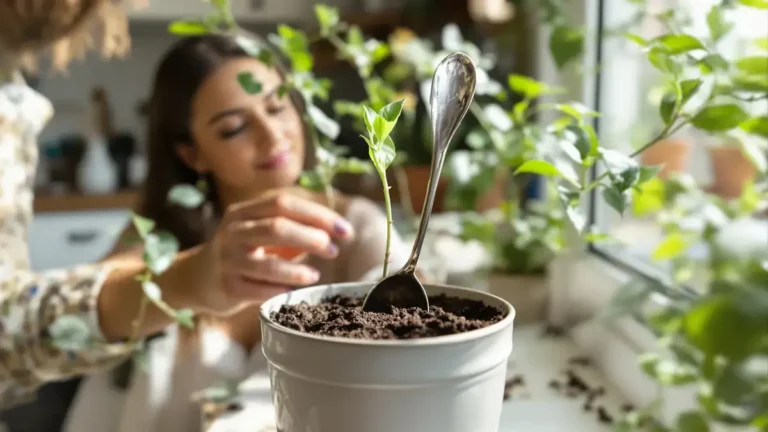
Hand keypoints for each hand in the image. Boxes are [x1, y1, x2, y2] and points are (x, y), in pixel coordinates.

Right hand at [190, 190, 354, 314]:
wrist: (198, 279)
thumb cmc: (244, 253)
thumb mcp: (263, 233)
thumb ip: (295, 229)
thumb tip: (336, 233)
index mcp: (244, 212)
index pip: (284, 203)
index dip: (318, 215)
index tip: (345, 230)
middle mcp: (233, 232)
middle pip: (277, 227)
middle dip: (312, 238)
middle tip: (333, 250)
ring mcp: (227, 260)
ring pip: (267, 263)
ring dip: (297, 270)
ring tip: (315, 275)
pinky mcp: (227, 287)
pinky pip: (258, 290)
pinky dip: (279, 290)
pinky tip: (293, 290)